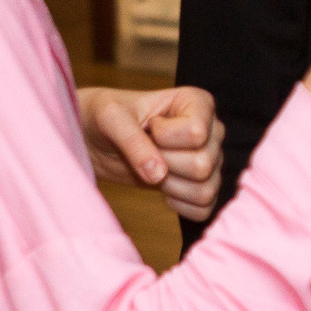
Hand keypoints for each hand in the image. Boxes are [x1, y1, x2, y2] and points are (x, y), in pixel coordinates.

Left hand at [80, 84, 224, 220]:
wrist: (99, 140)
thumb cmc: (106, 117)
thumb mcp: (112, 119)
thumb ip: (133, 142)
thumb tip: (158, 175)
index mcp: (198, 103)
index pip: (196, 133)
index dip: (164, 137)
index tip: (149, 126)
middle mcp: (212, 130)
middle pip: (202, 164)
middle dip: (166, 164)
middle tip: (148, 151)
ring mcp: (210, 160)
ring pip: (206, 189)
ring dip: (172, 187)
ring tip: (153, 170)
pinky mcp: (202, 185)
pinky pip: (204, 208)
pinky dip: (180, 206)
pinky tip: (162, 190)